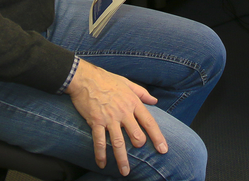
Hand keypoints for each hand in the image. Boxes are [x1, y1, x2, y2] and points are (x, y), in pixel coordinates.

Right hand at [65, 59, 167, 175]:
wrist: (84, 77)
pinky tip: (102, 163)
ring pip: (119, 143)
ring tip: (125, 172)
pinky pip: (100, 141)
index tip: (163, 149)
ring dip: (122, 159)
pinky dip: (101, 154)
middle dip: (139, 146)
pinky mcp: (96, 122)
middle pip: (136, 135)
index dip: (157, 137)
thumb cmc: (106, 79)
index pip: (149, 122)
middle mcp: (123, 112)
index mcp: (133, 103)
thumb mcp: (127, 82)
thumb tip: (154, 101)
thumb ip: (142, 93)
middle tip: (139, 154)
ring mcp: (109, 118)